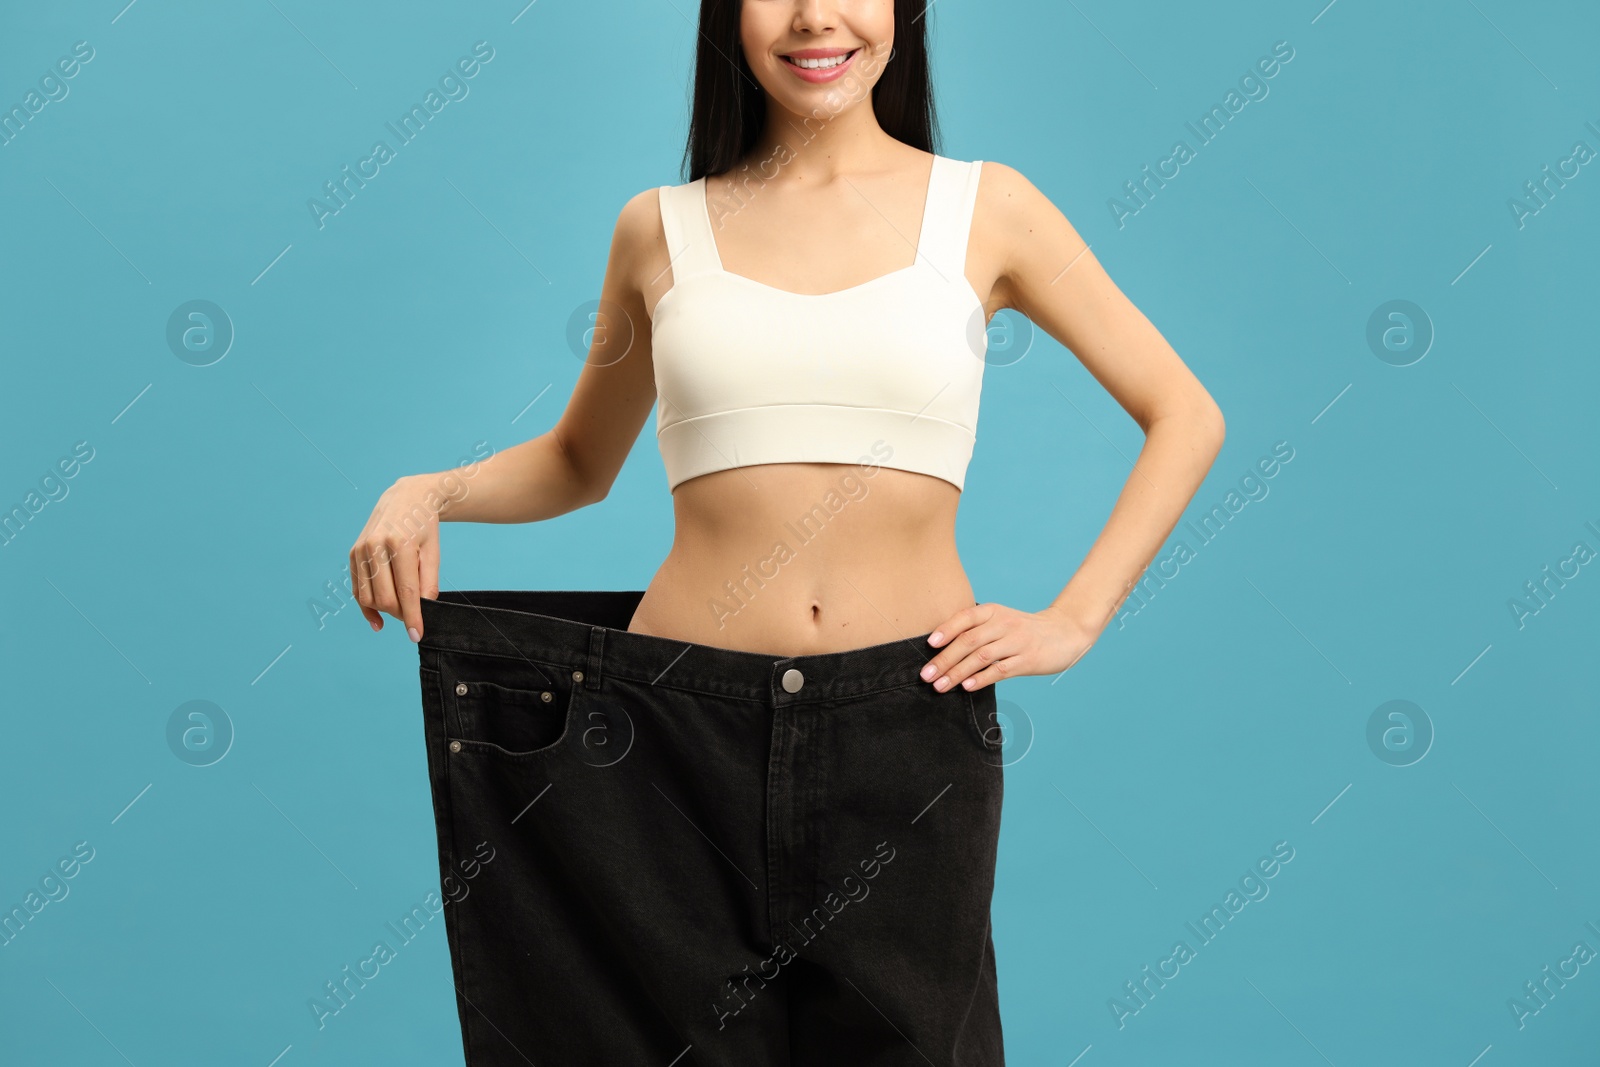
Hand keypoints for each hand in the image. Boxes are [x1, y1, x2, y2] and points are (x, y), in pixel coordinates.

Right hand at [349, 475, 442, 640]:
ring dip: (385, 611)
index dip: (412, 617)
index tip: (417, 635)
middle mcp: (375, 546)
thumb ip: (429, 583)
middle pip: (385, 598)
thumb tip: (422, 610)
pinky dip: (366, 607)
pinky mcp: (353, 553)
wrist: (407, 498)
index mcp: (400, 544)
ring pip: (368, 596)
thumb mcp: (434, 552)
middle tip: (414, 616)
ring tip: (401, 611)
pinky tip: (378, 620)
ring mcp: (360, 549)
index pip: (406, 592)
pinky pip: (357, 589)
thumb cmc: (424, 527)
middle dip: (400, 614)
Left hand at [919, 602, 1097, 692]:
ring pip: (981, 657)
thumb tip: (940, 651)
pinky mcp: (1028, 660)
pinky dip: (982, 679)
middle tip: (926, 675)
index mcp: (993, 612)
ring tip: (940, 686)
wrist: (1065, 632)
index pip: (965, 618)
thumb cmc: (1023, 630)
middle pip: (969, 641)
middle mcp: (1004, 624)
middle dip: (944, 659)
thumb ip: (976, 631)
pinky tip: (967, 687)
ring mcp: (1017, 642)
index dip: (946, 630)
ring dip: (957, 673)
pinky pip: (1001, 670)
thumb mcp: (1000, 621)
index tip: (928, 645)